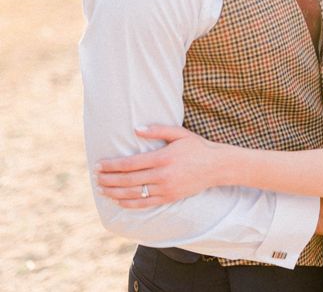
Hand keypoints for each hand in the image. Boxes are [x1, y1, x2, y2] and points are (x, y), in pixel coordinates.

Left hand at [95, 125, 220, 207]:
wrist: (217, 166)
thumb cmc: (197, 147)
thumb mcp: (180, 133)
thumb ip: (158, 130)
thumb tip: (136, 129)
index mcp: (162, 157)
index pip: (130, 164)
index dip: (112, 166)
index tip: (99, 165)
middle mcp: (162, 175)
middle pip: (128, 180)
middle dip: (109, 179)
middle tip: (95, 178)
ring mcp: (165, 188)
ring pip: (133, 193)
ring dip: (114, 192)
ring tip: (102, 189)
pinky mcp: (169, 197)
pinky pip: (144, 203)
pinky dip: (129, 203)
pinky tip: (118, 200)